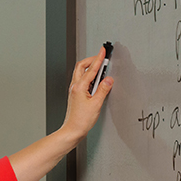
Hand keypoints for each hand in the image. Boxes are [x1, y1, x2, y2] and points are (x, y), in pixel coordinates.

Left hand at [5, 45, 117, 180]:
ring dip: (90, 67)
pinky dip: (88, 75)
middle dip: (91, 59)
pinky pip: (81, 80)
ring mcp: (74, 90)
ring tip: (100, 66)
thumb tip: (109, 79)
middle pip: (81, 66)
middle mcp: (75, 86)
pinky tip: (95, 80)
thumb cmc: (81, 120)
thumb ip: (103, 90)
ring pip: (81, 73)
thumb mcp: (96, 104)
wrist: (72, 130)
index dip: (98, 58)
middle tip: (101, 57)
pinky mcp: (76, 95)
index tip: (103, 50)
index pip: (91, 68)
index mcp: (79, 87)